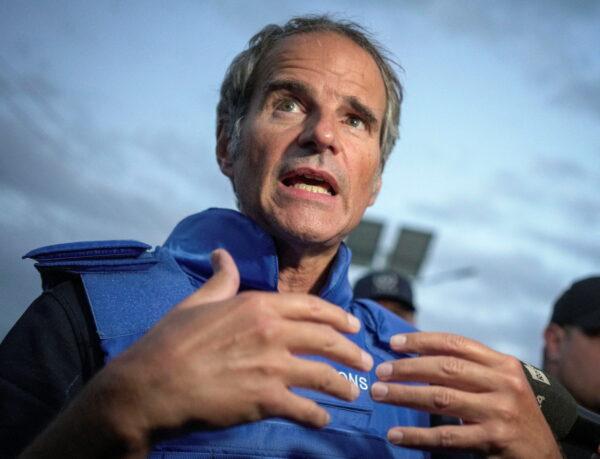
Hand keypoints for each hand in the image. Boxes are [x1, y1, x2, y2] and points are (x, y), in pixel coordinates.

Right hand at [22, 249, 371, 457]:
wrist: (152, 384)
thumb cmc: (171, 340)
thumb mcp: (198, 301)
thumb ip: (220, 278)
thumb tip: (221, 254)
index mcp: (258, 305)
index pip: (312, 307)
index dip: (338, 317)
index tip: (353, 327)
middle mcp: (272, 332)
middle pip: (326, 340)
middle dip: (351, 351)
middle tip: (365, 361)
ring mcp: (272, 367)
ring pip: (324, 375)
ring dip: (344, 386)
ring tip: (354, 393)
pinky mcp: (266, 400)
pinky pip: (305, 409)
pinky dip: (318, 416)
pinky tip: (323, 419)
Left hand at [370, 332, 560, 457]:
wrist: (545, 455)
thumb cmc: (514, 415)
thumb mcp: (500, 385)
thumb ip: (469, 371)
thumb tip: (419, 360)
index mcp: (502, 365)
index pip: (456, 343)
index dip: (422, 341)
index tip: (394, 343)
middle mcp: (503, 384)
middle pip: (444, 368)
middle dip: (407, 368)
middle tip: (380, 371)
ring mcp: (499, 412)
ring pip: (440, 398)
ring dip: (404, 395)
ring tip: (379, 394)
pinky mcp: (493, 440)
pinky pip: (446, 436)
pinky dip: (417, 435)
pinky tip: (396, 434)